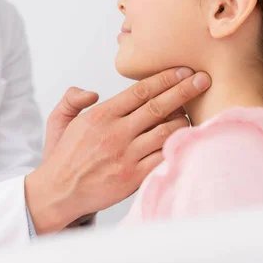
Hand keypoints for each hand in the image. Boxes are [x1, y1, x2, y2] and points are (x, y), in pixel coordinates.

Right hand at [25, 67, 210, 234]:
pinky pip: (163, 157)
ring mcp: (126, 156)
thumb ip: (73, 98)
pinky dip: (177, 146)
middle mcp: (116, 133)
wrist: (59, 192)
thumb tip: (93, 91)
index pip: (140, 91)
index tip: (182, 71)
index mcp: (101, 115)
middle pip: (158, 106)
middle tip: (203, 79)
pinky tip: (187, 138)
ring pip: (166, 131)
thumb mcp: (59, 120)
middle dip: (184, 90)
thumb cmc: (63, 155)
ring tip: (194, 112)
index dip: (164, 78)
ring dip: (184, 119)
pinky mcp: (133, 177)